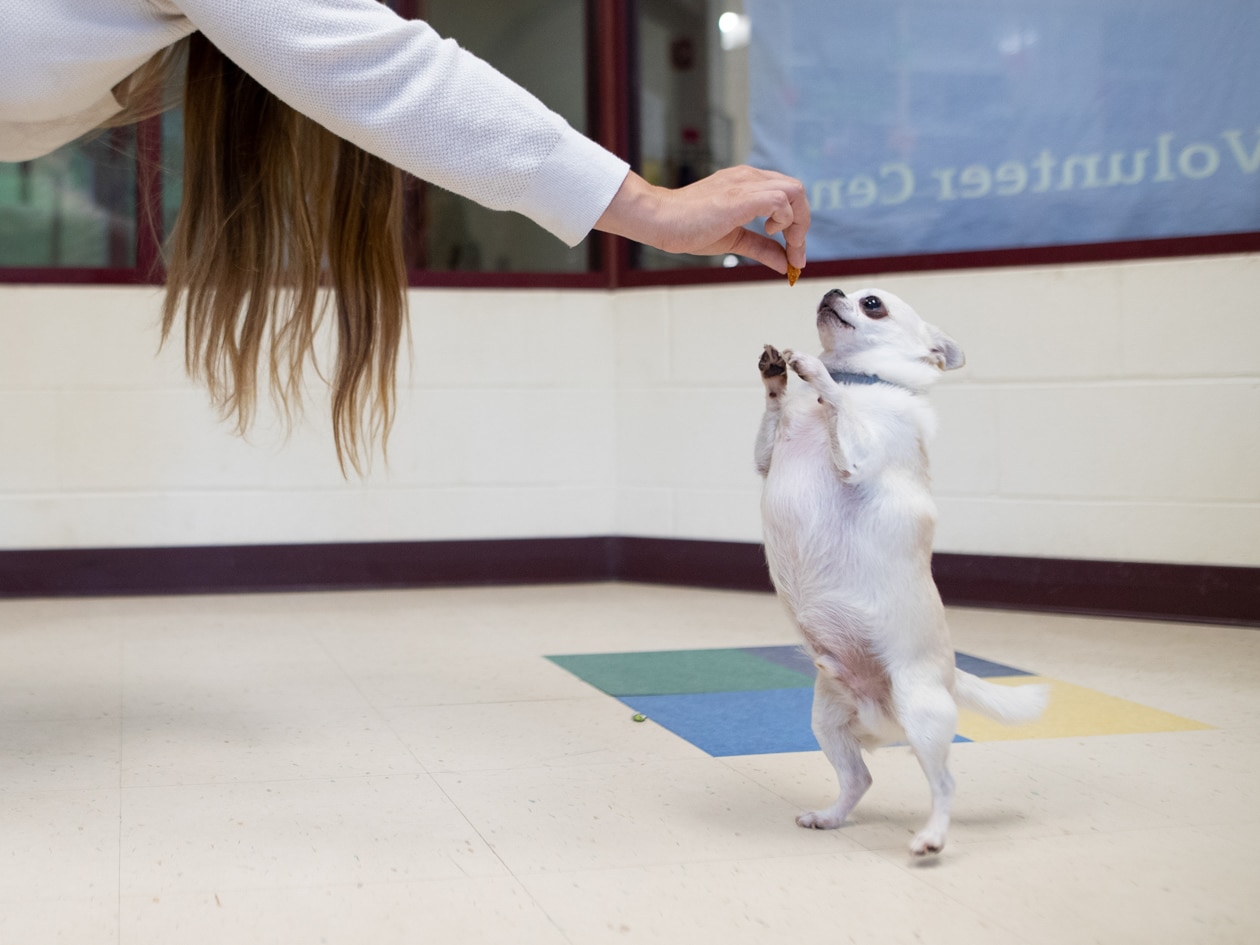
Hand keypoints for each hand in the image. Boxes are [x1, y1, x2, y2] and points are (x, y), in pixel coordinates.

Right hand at [594, 167, 809, 274]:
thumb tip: (784, 263)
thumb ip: (761, 248)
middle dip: (802, 224)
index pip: (787, 195)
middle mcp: (750, 178)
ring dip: (798, 223)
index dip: (796, 225)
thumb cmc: (688, 227)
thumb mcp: (735, 240)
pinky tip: (770, 233)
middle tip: (793, 252)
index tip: (793, 254)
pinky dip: (785, 221)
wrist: (661, 219)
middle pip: (797, 191)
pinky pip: (781, 200)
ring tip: (785, 245)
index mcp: (747, 184)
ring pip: (795, 191)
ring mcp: (747, 183)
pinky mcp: (742, 196)